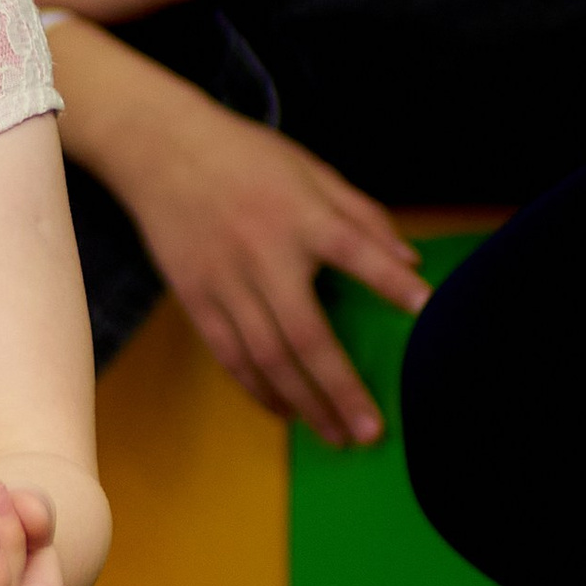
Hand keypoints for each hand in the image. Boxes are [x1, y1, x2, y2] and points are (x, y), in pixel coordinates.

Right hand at [119, 95, 423, 449]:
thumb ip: (361, 214)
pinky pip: (229, 355)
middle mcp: (263, 254)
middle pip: (305, 334)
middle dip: (339, 388)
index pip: (353, 249)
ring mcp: (225, 282)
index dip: (389, 280)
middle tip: (370, 431)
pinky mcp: (195, 298)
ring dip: (303, 402)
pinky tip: (285, 411)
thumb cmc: (245, 156)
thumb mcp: (310, 168)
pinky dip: (257, 388)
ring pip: (265, 357)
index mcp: (299, 215)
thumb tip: (410, 259)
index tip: (426, 309)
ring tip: (335, 436)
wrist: (159, 149)